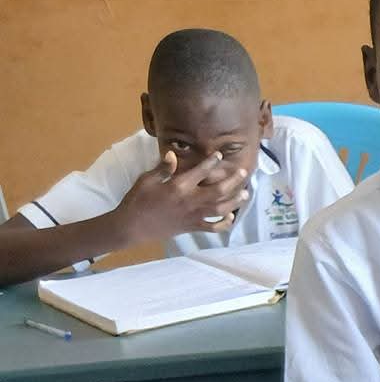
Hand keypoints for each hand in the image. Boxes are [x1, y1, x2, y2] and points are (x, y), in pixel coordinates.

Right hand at [116, 151, 248, 241]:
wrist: (132, 226)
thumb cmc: (137, 200)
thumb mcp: (147, 180)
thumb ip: (163, 168)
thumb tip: (174, 154)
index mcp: (179, 186)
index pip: (200, 172)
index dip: (211, 162)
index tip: (220, 155)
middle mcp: (190, 201)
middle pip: (219, 190)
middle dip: (233, 181)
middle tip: (244, 172)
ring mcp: (194, 216)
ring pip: (221, 208)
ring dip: (235, 201)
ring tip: (245, 193)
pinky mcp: (192, 227)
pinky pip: (213, 227)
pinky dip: (224, 223)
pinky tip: (232, 217)